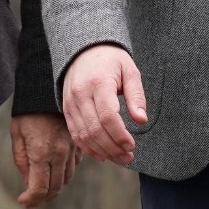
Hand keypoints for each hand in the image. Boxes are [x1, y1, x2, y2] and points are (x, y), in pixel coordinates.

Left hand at [10, 112, 80, 208]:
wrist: (48, 88)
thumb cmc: (28, 111)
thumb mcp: (17, 134)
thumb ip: (21, 161)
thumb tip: (28, 182)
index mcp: (41, 152)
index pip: (40, 188)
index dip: (31, 200)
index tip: (22, 201)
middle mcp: (59, 153)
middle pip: (55, 188)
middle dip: (42, 198)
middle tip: (31, 200)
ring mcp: (71, 148)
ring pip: (66, 178)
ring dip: (54, 187)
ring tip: (42, 187)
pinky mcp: (78, 142)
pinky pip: (74, 165)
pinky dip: (64, 172)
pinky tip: (54, 169)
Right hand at [61, 43, 146, 164]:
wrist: (84, 50)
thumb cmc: (111, 60)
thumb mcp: (129, 70)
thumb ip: (136, 96)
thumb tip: (142, 120)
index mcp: (98, 82)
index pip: (108, 116)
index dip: (120, 135)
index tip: (132, 145)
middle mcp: (81, 94)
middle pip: (94, 129)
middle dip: (112, 148)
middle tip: (128, 156)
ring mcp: (70, 103)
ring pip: (83, 135)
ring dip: (102, 151)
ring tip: (119, 158)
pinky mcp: (66, 109)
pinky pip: (75, 134)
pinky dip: (88, 148)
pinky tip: (102, 154)